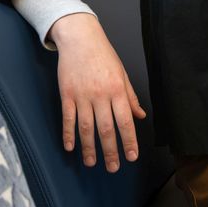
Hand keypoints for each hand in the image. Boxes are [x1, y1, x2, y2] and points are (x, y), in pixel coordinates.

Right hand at [49, 12, 146, 171]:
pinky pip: (68, 118)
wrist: (80, 38)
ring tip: (92, 163)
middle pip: (106, 128)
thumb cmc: (104, 55)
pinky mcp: (66, 94)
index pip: (125, 121)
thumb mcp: (122, 74)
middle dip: (110, 151)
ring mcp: (82, 95)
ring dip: (89, 147)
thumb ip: (130, 97)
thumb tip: (140, 116)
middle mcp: (101, 95)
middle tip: (113, 168)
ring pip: (86, 127)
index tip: (131, 157)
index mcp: (117, 90)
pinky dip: (69, 134)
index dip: (129, 141)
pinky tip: (70, 148)